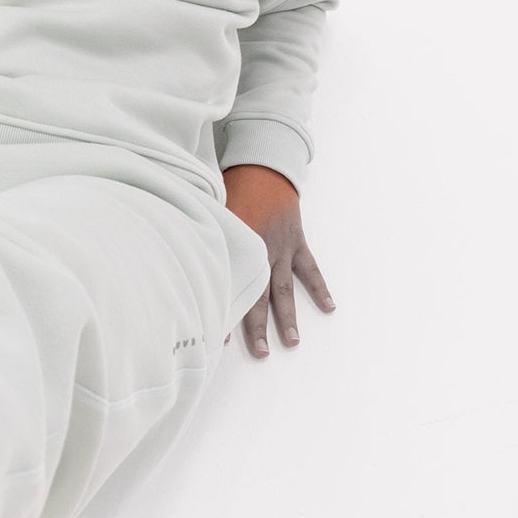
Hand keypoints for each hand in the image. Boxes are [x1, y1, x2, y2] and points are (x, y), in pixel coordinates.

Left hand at [221, 163, 336, 357]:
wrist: (262, 166)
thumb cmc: (230, 189)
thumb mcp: (212, 213)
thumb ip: (205, 240)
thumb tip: (187, 264)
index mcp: (237, 245)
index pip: (230, 285)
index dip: (224, 311)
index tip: (218, 337)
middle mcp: (261, 250)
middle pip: (260, 295)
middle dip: (259, 326)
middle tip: (261, 352)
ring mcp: (282, 247)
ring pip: (284, 288)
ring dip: (288, 316)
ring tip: (292, 342)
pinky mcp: (297, 240)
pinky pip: (309, 268)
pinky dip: (319, 287)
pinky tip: (329, 306)